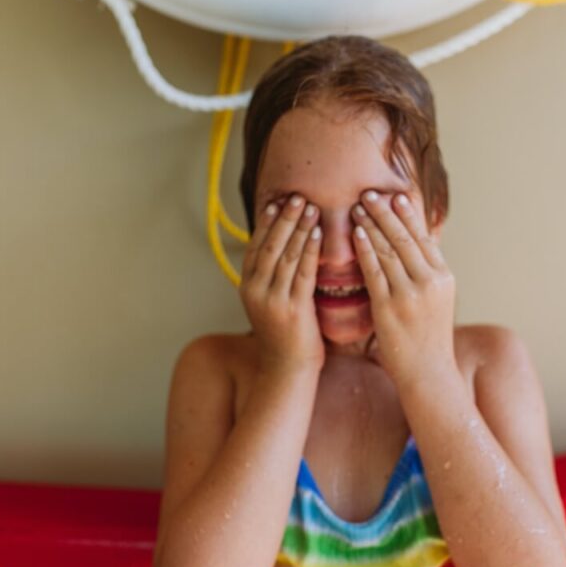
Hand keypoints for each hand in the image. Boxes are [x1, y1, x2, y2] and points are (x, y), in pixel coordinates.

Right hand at [240, 193, 324, 373]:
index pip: (255, 246)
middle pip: (270, 245)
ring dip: (299, 228)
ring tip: (310, 207)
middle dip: (283, 218)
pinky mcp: (293, 309)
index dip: (266, 223)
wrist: (287, 370)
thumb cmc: (285, 336)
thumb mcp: (270, 303)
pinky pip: (303, 273)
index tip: (276, 202)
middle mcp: (255, 291)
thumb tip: (284, 249)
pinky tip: (318, 234)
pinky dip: (310, 250)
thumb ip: (274, 278)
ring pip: (286, 255)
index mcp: (247, 287)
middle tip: (296, 196)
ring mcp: (273, 300)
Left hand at [352, 189, 455, 383]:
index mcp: (444, 277)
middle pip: (405, 238)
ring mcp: (410, 294)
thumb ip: (426, 275)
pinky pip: (374, 271)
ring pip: (389, 250)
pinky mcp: (390, 307)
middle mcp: (430, 282)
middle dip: (386, 213)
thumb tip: (414, 249)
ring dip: (372, 225)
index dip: (408, 215)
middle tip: (369, 193)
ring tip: (357, 207)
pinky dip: (365, 249)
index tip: (395, 196)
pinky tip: (355, 234)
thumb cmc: (428, 338)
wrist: (428, 373)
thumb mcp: (437, 301)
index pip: (424, 238)